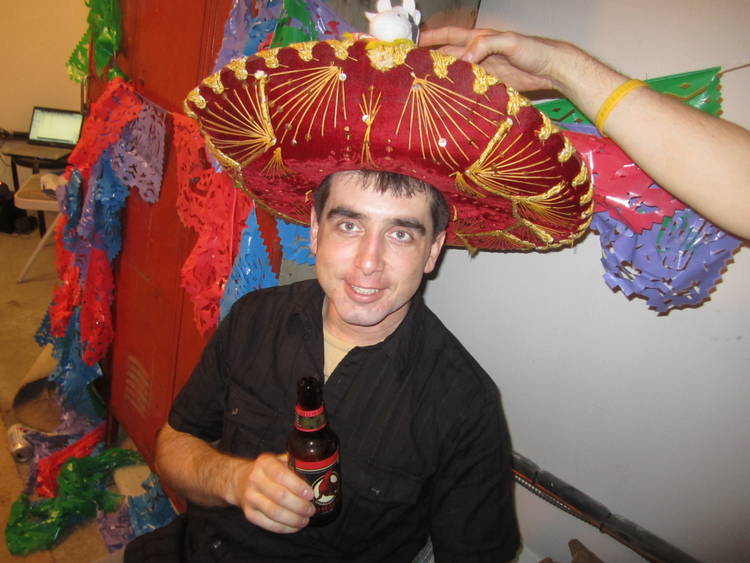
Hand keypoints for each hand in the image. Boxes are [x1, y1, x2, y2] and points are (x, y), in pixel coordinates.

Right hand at [230, 452, 314, 533]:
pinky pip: (268, 524)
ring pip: (274, 512)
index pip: (281, 474)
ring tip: (306, 519)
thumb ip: (295, 464)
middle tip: (311, 510)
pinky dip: (285, 528)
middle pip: (279, 496)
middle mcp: (254, 479)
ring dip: (294, 519)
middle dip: (299, 505)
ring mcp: (250, 497)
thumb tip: (319, 472)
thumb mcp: (279, 460)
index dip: (297, 486)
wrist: (241, 480)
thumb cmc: (269, 470)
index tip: (310, 494)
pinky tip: (295, 526)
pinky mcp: (249, 514)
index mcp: (264, 463)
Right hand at [420, 26, 582, 93]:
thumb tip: (463, 58)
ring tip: (425, 88)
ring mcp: (483, 70)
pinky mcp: (490, 85)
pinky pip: (469, 88)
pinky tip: (449, 101)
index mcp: (479, 38)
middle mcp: (478, 54)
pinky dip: (458, 93)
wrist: (552, 70)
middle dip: (431, 60)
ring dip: (442, 79)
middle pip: (448, 56)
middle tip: (412, 70)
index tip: (412, 43)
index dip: (431, 38)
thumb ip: (485, 45)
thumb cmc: (534, 50)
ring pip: (457, 74)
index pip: (449, 36)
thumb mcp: (508, 41)